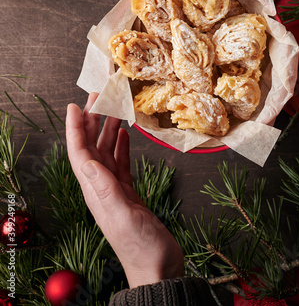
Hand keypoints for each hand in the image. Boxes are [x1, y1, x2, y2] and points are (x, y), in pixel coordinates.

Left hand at [66, 93, 183, 287]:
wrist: (157, 267)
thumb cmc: (141, 246)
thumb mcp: (122, 215)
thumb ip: (106, 188)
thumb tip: (87, 160)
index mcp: (95, 191)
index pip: (79, 153)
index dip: (75, 129)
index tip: (75, 106)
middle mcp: (101, 187)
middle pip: (91, 148)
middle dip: (92, 121)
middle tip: (99, 98)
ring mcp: (114, 190)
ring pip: (106, 152)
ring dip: (108, 129)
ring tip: (115, 109)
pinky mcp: (128, 193)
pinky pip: (120, 163)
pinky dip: (121, 146)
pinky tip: (124, 134)